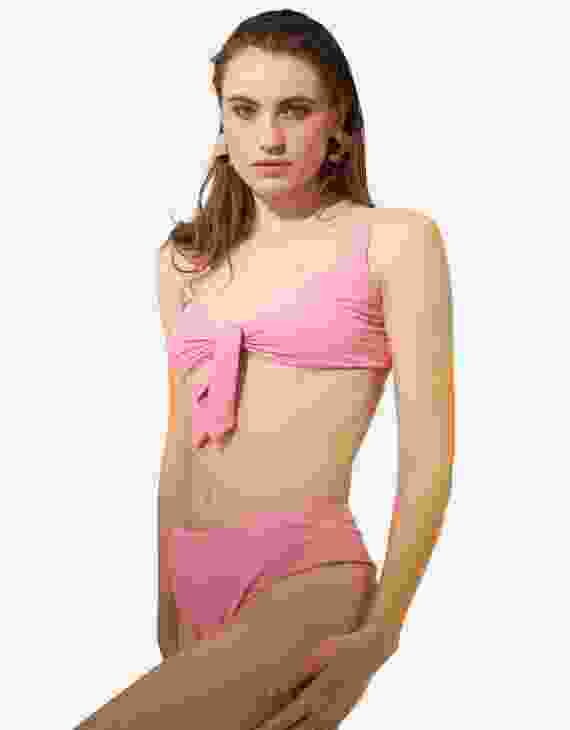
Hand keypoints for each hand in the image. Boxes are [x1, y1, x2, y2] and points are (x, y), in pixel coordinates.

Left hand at [255, 626, 399, 729]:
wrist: (370, 651)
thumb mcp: (317, 654)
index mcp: (316, 694)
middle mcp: (326, 710)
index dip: (272, 727)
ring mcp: (335, 715)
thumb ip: (296, 673)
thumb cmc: (340, 647)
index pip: (288, 717)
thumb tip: (273, 688)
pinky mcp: (341, 715)